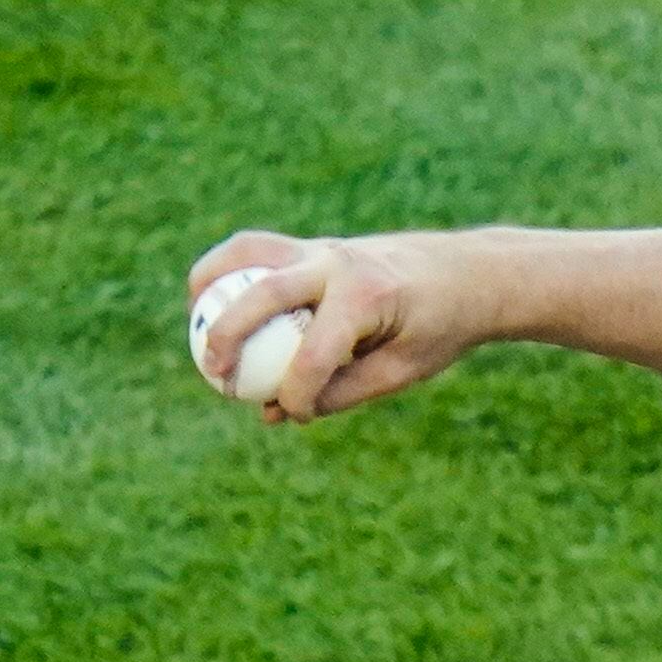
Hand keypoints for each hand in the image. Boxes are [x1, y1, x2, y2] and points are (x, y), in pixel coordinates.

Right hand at [185, 228, 491, 423]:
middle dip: (230, 335)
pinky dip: (227, 270)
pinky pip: (257, 251)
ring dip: (211, 284)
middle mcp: (339, 264)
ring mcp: (323, 248)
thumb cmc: (439, 327)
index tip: (297, 416)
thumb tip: (282, 411)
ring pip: (248, 253)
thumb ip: (346, 389)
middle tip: (215, 376)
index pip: (317, 352)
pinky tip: (210, 303)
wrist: (467, 273)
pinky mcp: (314, 245)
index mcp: (369, 297)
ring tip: (194, 325)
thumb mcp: (404, 369)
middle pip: (265, 293)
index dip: (299, 392)